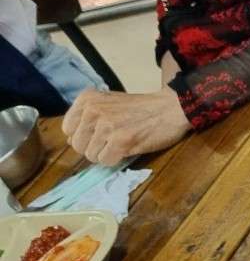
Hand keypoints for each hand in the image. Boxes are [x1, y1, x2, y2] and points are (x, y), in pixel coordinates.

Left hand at [62, 87, 191, 165]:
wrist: (171, 108)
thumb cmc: (141, 108)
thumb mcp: (109, 104)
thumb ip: (88, 118)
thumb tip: (71, 141)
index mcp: (87, 99)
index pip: (67, 130)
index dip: (84, 137)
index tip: (100, 134)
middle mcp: (93, 110)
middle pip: (78, 145)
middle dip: (94, 148)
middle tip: (112, 142)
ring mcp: (106, 125)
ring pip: (91, 155)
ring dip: (106, 155)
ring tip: (121, 144)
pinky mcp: (121, 140)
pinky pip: (106, 161)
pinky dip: (115, 160)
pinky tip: (127, 149)